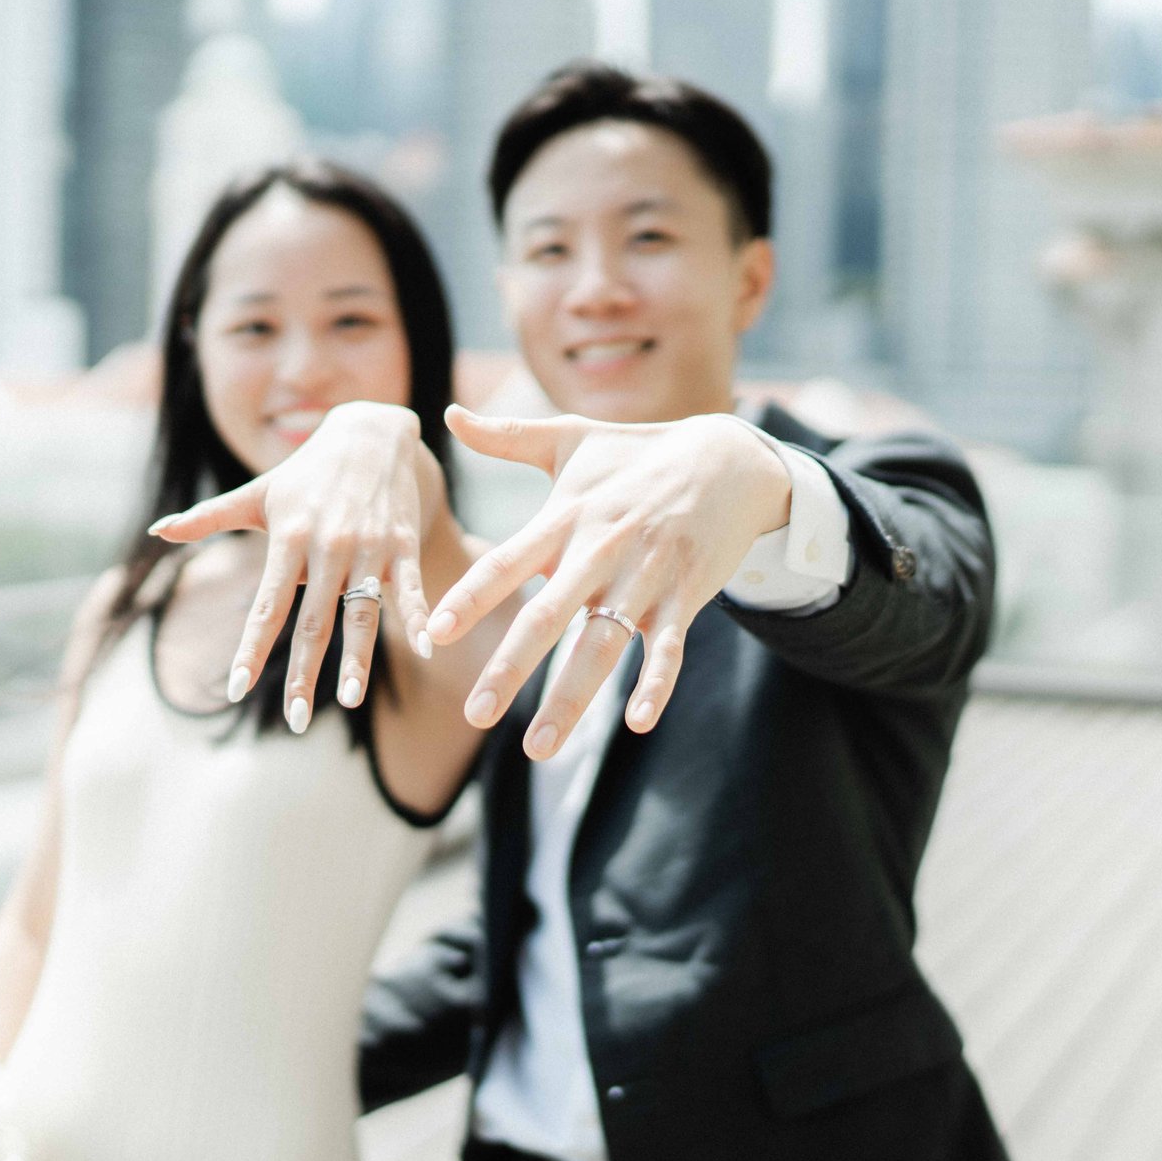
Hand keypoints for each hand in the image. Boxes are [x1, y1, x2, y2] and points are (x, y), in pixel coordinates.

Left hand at [148, 401, 443, 728]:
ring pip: (362, 611)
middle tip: (296, 719)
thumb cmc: (306, 471)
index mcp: (288, 537)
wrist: (371, 430)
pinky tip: (427, 651)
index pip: (267, 605)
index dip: (252, 648)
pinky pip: (412, 587)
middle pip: (314, 621)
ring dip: (358, 659)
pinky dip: (419, 618)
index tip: (237, 688)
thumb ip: (209, 517)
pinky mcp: (404, 542)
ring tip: (351, 700)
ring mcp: (369, 545)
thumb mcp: (258, 492)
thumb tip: (157, 530)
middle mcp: (328, 544)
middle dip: (305, 672)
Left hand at [427, 405, 791, 756]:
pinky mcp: (687, 595)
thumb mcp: (572, 439)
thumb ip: (507, 437)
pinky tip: (637, 723)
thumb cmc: (636, 454)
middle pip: (548, 616)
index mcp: (566, 517)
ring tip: (539, 747)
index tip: (432, 633)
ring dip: (571, 699)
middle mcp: (601, 550)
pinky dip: (656, 684)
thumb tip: (449, 413)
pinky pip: (670, 649)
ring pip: (603, 645)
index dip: (469, 597)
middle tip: (476, 713)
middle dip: (511, 668)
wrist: (729, 458)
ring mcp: (646, 576)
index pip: (506, 561)